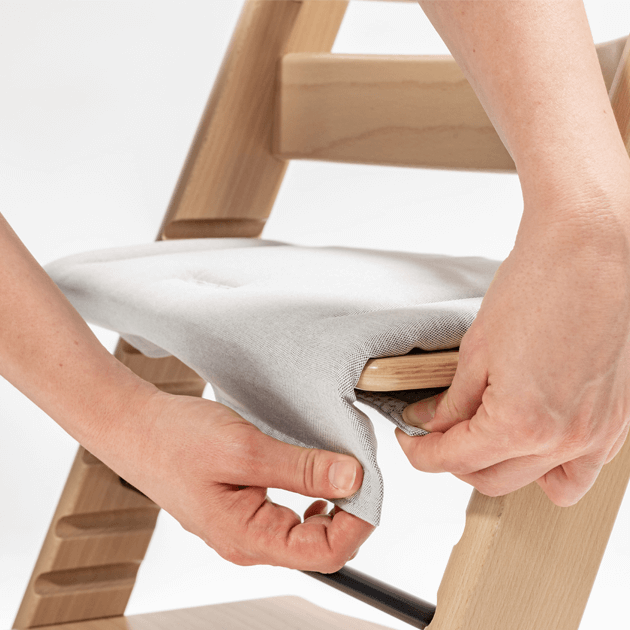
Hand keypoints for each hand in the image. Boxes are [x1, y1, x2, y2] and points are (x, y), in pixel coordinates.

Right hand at [103, 387, 373, 571]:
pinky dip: (310, 497)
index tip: (371, 486)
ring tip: (338, 470)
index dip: (358, 523)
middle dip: (349, 513)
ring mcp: (244, 527)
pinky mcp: (241, 508)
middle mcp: (248, 541)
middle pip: (319, 545)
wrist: (136, 428)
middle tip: (359, 472)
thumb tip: (351, 480)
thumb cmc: (175, 440)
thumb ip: (300, 469)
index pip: (325, 552)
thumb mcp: (245, 450)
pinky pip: (288, 515)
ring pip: (305, 530)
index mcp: (249, 537)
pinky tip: (312, 476)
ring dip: (331, 503)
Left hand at [397, 210, 629, 506]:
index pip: (454, 459)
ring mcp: (596, 433)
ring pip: (539, 484)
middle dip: (456, 460)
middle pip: (492, 480)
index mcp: (521, 424)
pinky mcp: (617, 420)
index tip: (410, 439)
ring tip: (485, 436)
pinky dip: (551, 464)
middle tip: (439, 432)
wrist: (590, 251)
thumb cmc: (539, 286)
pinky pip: (582, 469)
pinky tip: (532, 435)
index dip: (421, 453)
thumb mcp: (477, 350)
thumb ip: (452, 400)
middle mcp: (565, 439)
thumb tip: (430, 422)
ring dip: (503, 468)